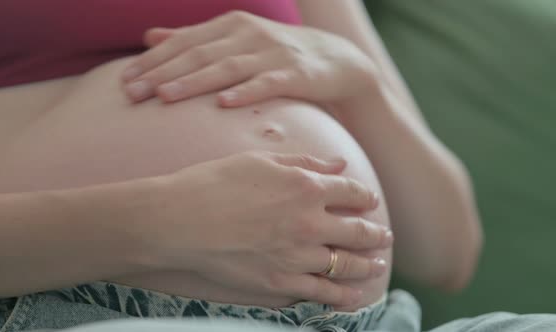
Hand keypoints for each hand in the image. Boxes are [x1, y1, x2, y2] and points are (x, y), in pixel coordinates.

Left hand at [121, 11, 378, 107]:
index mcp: (229, 26)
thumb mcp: (234, 40)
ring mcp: (271, 53)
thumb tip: (150, 37)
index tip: (124, 81)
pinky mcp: (295, 74)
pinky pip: (266, 83)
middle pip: (198, 54)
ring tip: (165, 97)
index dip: (153, 61)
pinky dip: (245, 92)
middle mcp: (246, 34)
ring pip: (226, 67)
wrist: (335, 59)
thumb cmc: (276, 53)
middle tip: (131, 94)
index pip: (183, 43)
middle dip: (162, 74)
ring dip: (194, 82)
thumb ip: (194, 40)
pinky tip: (224, 103)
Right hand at [133, 151, 391, 307]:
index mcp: (306, 187)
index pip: (351, 192)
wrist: (177, 223)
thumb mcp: (258, 161)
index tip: (368, 200)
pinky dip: (342, 297)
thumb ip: (304, 163)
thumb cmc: (212, 184)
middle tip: (384, 236)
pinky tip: (353, 297)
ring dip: (367, 266)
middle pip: (358, 231)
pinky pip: (322, 294)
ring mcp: (297, 258)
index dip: (364, 197)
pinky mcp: (281, 286)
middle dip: (376, 234)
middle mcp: (310, 223)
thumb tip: (338, 164)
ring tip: (376, 266)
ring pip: (346, 265)